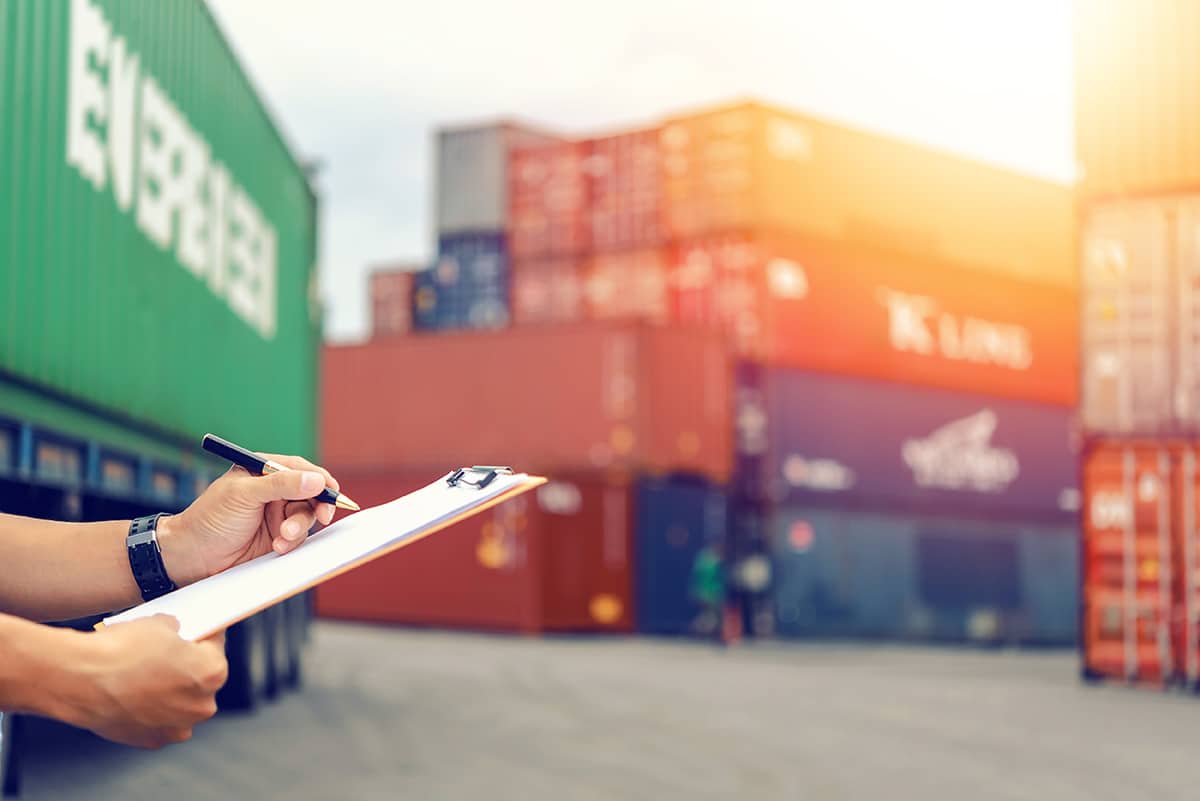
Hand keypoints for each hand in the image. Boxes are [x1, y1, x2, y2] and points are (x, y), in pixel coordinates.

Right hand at [60, 615, 227, 748]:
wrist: (80, 680)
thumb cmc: (121, 650)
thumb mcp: (158, 623)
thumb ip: (175, 629)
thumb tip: (173, 630)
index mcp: (212, 672)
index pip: (216, 645)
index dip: (204, 634)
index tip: (198, 630)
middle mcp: (201, 705)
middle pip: (201, 680)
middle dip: (187, 667)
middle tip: (169, 654)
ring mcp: (176, 727)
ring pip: (181, 705)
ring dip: (170, 693)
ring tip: (147, 676)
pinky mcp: (151, 741)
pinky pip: (158, 723)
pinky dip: (150, 712)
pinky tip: (134, 696)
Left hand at [159, 454, 341, 585]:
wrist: (190, 558)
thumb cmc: (209, 519)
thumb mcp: (244, 495)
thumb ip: (281, 484)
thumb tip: (316, 479)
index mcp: (263, 471)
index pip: (300, 469)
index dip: (319, 479)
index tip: (332, 490)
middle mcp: (273, 492)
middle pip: (310, 494)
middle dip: (315, 507)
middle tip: (321, 517)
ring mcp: (276, 516)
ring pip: (306, 518)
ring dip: (299, 528)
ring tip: (282, 538)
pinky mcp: (277, 538)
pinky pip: (299, 538)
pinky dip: (293, 542)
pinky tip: (278, 547)